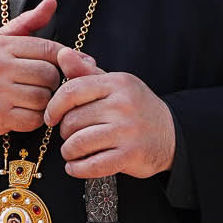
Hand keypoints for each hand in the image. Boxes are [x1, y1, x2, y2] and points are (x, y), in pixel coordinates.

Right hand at [0, 0, 65, 139]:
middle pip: (49, 75)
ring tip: (35, 97)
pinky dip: (35, 118)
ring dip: (45, 101)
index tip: (59, 65)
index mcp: (1, 46)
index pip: (48, 49)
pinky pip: (32, 119)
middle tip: (45, 83)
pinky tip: (27, 112)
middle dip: (53, 81)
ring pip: (43, 98)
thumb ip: (27, 22)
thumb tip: (52, 3)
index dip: (61, 58)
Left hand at [44, 49, 176, 178]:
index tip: (51, 117)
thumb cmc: (135, 108)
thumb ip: (86, 72)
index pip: (71, 91)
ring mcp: (127, 131)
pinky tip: (75, 166)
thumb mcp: (114, 85)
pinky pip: (92, 165)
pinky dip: (77, 168)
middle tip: (70, 135)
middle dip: (64, 131)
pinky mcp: (130, 155)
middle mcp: (122, 105)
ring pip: (78, 143)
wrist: (171, 133)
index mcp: (116, 83)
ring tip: (72, 151)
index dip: (54, 107)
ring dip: (68, 151)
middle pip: (72, 120)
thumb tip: (62, 53)